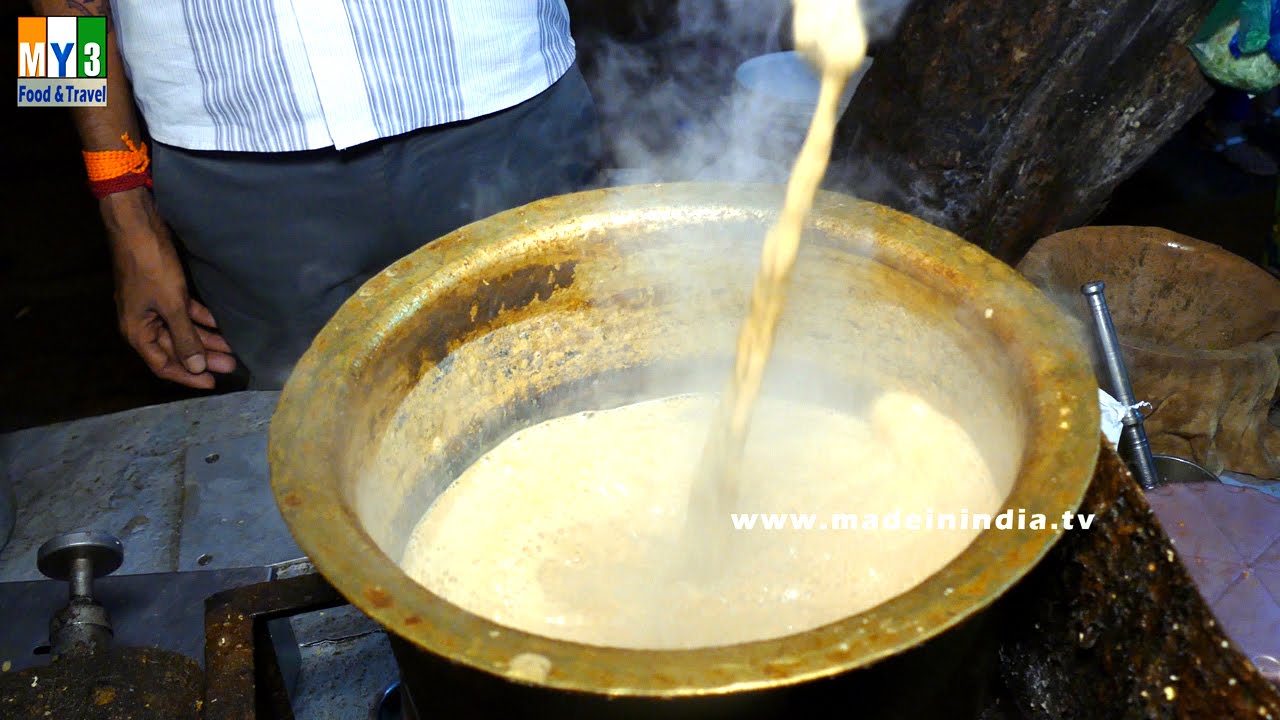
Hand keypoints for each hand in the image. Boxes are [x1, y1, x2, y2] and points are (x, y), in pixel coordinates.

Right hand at [102, 188, 236, 388]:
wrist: (138, 226)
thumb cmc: (151, 266)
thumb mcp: (171, 305)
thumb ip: (185, 337)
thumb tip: (196, 367)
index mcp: (137, 332)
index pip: (163, 364)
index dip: (188, 376)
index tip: (212, 383)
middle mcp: (144, 323)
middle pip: (176, 348)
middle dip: (204, 357)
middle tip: (232, 365)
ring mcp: (154, 307)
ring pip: (183, 330)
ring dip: (206, 340)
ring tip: (233, 349)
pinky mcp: (164, 291)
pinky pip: (185, 312)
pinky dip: (202, 319)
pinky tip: (222, 325)